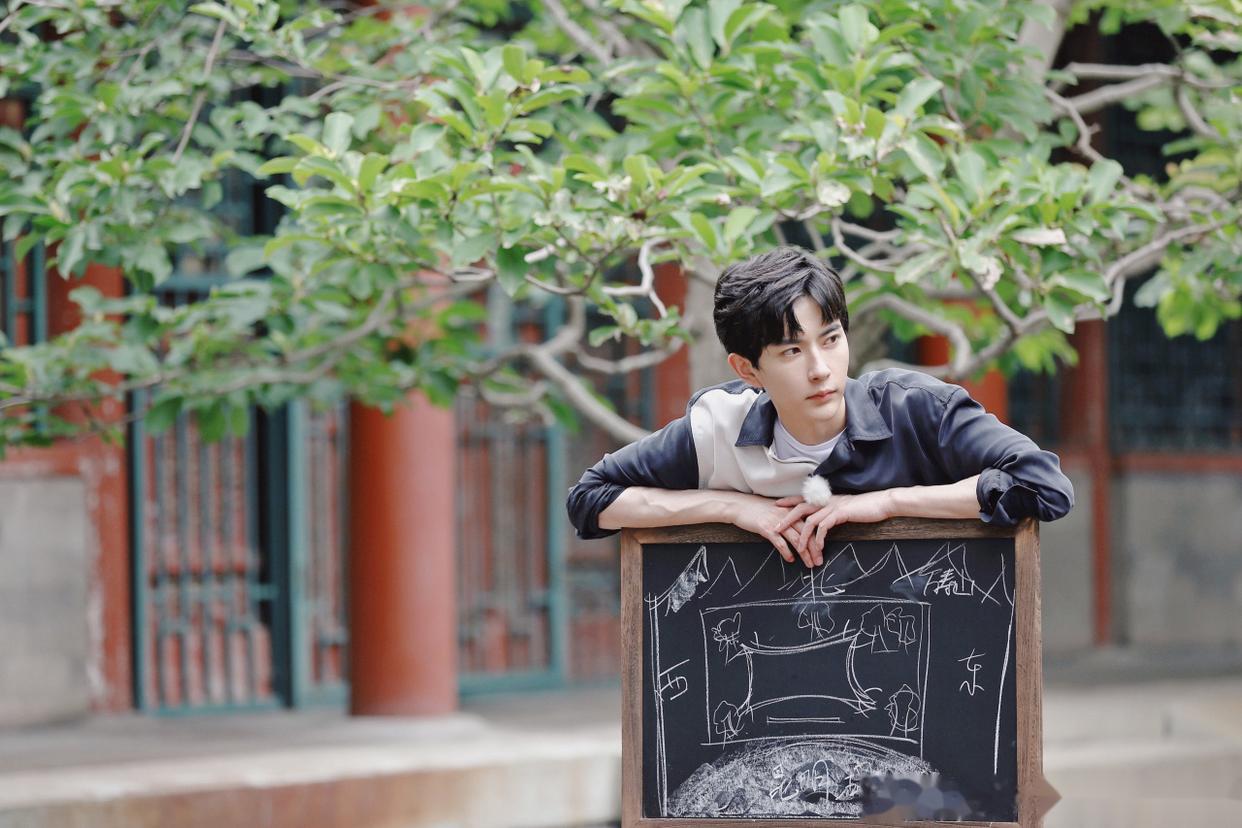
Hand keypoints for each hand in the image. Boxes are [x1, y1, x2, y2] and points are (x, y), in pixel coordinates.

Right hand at [728, 493, 813, 566]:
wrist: (741, 506)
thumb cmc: (758, 509)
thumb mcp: (777, 511)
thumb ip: (789, 519)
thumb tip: (799, 532)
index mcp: (792, 511)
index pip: (809, 526)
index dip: (817, 539)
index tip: (821, 552)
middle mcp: (787, 515)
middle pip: (806, 534)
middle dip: (814, 549)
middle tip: (819, 562)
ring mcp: (777, 522)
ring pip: (796, 539)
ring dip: (804, 553)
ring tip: (809, 564)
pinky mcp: (766, 528)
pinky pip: (780, 542)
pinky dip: (787, 552)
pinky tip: (790, 559)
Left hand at [773, 491, 893, 564]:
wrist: (881, 503)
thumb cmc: (864, 507)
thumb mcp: (844, 508)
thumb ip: (831, 512)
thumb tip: (823, 520)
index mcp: (826, 498)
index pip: (803, 498)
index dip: (789, 501)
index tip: (776, 505)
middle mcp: (827, 500)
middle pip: (800, 508)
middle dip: (787, 519)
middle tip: (776, 529)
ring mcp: (833, 506)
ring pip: (811, 520)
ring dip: (803, 535)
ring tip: (798, 548)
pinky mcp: (841, 513)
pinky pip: (825, 526)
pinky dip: (820, 537)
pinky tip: (819, 547)